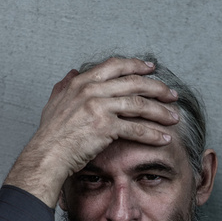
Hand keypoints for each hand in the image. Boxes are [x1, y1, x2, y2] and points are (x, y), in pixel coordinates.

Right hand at [4, 57, 179, 206]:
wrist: (47, 155)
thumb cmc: (51, 134)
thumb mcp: (55, 102)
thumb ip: (65, 85)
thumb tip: (73, 72)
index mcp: (82, 82)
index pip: (115, 66)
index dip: (136, 65)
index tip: (152, 68)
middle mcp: (91, 90)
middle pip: (133, 83)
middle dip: (157, 89)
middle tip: (172, 95)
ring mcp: (98, 107)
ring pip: (138, 105)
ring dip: (160, 111)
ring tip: (174, 118)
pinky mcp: (105, 127)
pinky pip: (135, 129)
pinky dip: (152, 134)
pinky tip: (163, 138)